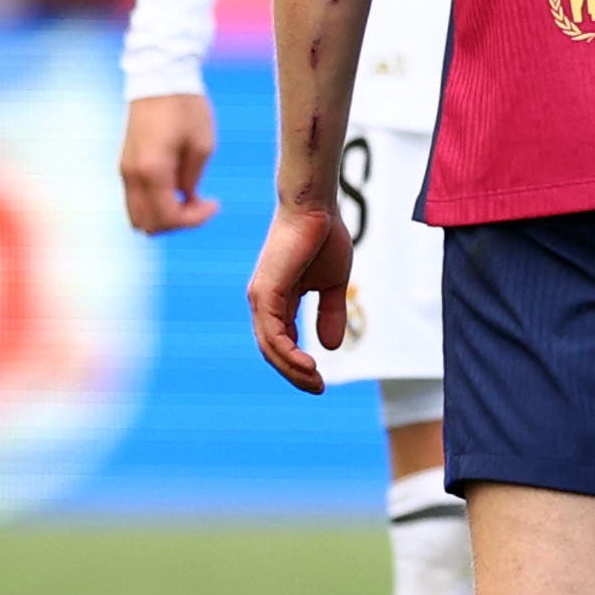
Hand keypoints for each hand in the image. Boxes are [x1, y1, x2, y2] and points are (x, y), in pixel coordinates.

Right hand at [119, 93, 220, 232]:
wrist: (159, 78)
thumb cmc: (186, 108)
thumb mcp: (202, 145)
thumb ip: (191, 179)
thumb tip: (186, 200)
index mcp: (152, 171)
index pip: (167, 217)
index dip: (193, 220)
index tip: (214, 204)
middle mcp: (132, 175)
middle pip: (146, 225)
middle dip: (176, 223)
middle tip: (201, 204)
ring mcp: (124, 171)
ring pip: (137, 215)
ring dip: (163, 216)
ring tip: (189, 198)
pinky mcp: (125, 164)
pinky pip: (135, 199)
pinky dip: (154, 203)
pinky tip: (177, 187)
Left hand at [247, 202, 351, 393]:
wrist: (315, 207)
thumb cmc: (322, 236)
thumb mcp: (332, 283)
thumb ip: (330, 313)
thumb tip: (330, 347)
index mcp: (278, 300)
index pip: (282, 341)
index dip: (298, 363)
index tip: (320, 378)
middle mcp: (263, 302)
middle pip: (272, 350)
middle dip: (294, 373)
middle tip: (317, 387)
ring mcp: (261, 298)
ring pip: (270, 347)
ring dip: (292, 369)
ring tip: (314, 380)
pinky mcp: (265, 293)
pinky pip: (273, 334)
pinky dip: (288, 353)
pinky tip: (308, 364)